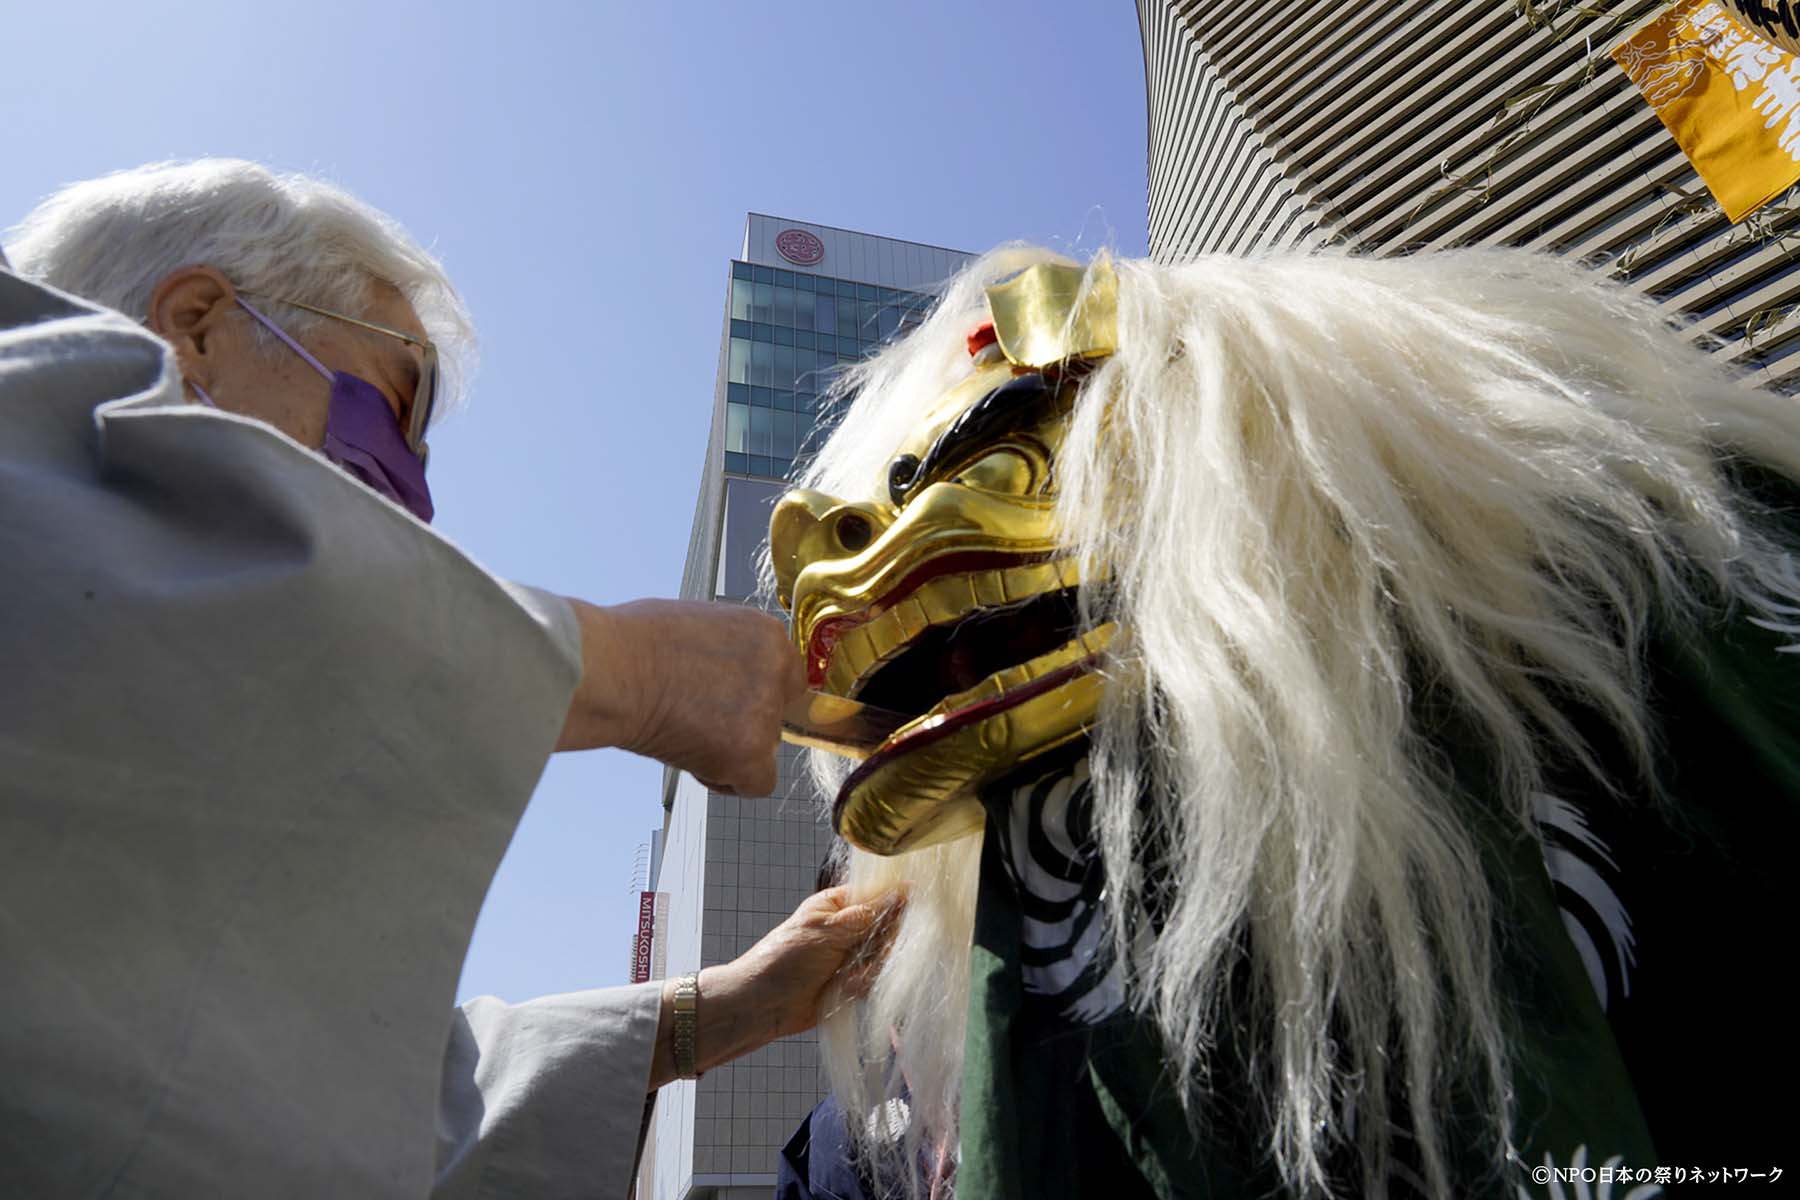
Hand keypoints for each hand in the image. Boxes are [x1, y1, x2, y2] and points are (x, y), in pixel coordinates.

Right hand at [557, 598, 806, 794]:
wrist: (609, 670)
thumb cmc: (631, 643)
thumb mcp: (696, 624)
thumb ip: (725, 649)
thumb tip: (721, 668)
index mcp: (764, 633)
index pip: (786, 675)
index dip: (757, 693)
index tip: (731, 702)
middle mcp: (774, 670)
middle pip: (777, 712)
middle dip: (744, 721)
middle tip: (702, 720)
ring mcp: (764, 712)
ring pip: (765, 748)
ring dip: (730, 749)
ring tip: (684, 734)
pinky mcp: (749, 752)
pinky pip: (758, 784)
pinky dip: (727, 781)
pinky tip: (695, 763)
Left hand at [647, 886, 906, 1087]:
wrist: (764, 1005)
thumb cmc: (785, 959)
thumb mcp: (827, 930)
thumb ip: (867, 914)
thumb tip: (901, 891)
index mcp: (838, 904)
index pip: (879, 894)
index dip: (896, 902)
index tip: (908, 913)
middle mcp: (848, 927)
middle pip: (889, 926)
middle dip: (883, 943)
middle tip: (865, 952)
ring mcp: (851, 955)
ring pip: (886, 956)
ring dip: (871, 967)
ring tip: (847, 976)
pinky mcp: (853, 982)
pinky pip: (876, 980)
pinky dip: (864, 985)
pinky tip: (845, 989)